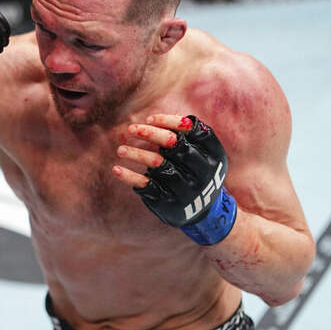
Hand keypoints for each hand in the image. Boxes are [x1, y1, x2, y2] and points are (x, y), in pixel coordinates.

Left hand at [113, 114, 236, 244]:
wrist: (202, 211)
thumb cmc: (195, 171)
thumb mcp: (203, 154)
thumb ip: (187, 136)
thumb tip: (154, 121)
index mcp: (214, 154)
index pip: (195, 131)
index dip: (172, 122)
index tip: (150, 119)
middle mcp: (203, 172)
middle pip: (177, 146)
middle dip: (152, 134)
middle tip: (131, 128)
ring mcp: (186, 188)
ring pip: (159, 165)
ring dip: (137, 154)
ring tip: (120, 150)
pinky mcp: (170, 201)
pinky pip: (147, 186)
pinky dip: (129, 176)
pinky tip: (116, 169)